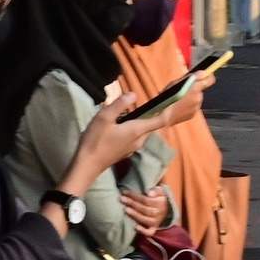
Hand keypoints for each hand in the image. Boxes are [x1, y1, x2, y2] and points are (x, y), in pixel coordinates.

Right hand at [59, 85, 182, 198]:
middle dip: (151, 113)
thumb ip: (119, 104)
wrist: (87, 165)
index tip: (172, 100)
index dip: (168, 109)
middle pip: (151, 124)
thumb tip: (133, 94)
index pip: (160, 120)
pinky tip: (119, 125)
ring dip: (139, 121)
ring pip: (142, 130)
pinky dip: (132, 128)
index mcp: (137, 130)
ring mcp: (133, 147)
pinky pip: (135, 136)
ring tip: (126, 112)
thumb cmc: (95, 140)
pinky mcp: (126, 151)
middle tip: (145, 102)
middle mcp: (139, 140)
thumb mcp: (104, 118)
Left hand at [117, 185, 172, 236]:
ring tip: (125, 209)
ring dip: (135, 215)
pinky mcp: (153, 229)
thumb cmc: (158, 198)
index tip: (124, 192)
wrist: (165, 210)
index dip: (135, 196)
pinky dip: (143, 231)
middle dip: (132, 203)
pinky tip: (135, 227)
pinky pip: (149, 232)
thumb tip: (149, 193)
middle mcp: (158, 213)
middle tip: (122, 199)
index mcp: (160, 203)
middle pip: (144, 209)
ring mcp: (156, 222)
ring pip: (145, 219)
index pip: (146, 200)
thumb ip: (156, 190)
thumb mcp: (160, 191)